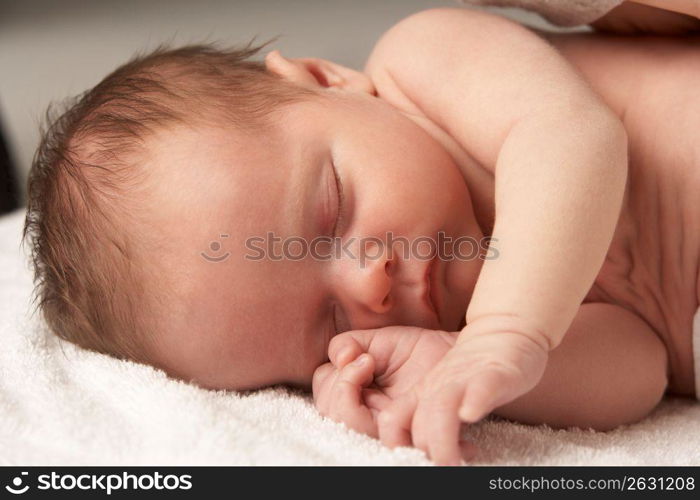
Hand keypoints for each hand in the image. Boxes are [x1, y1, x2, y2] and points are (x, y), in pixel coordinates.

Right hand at [312, 326, 456, 438]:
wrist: (450, 354)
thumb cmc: (413, 350)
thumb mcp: (375, 340)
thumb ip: (348, 345)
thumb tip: (339, 358)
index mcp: (353, 392)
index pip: (324, 394)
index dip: (335, 378)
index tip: (361, 358)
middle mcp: (363, 411)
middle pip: (331, 412)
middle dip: (341, 385)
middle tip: (367, 362)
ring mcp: (383, 424)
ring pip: (349, 426)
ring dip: (351, 395)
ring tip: (373, 367)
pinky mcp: (405, 433)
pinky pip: (385, 438)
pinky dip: (383, 420)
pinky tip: (397, 398)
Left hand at [380, 319, 548, 464]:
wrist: (504, 331)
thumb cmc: (473, 370)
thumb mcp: (441, 391)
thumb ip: (426, 418)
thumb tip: (419, 452)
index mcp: (424, 394)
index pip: (392, 422)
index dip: (396, 444)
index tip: (413, 461)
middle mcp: (440, 388)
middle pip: (417, 423)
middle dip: (423, 452)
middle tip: (437, 469)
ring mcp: (465, 379)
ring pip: (442, 409)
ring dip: (442, 439)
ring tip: (450, 462)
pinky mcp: (494, 374)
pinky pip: (481, 388)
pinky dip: (473, 402)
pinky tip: (470, 414)